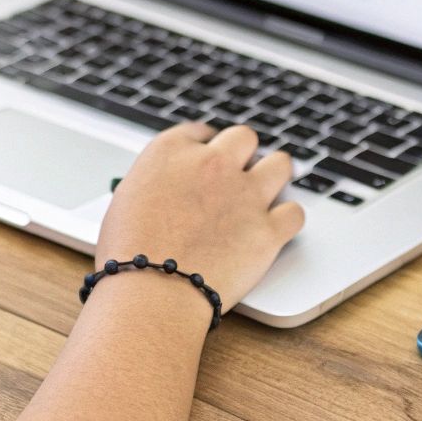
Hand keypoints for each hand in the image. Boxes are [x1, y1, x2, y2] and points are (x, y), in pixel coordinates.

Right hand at [95, 122, 305, 312]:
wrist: (151, 289)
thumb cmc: (129, 251)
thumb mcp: (127, 197)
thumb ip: (156, 180)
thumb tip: (168, 187)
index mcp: (172, 151)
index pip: (200, 132)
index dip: (207, 146)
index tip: (209, 157)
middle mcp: (212, 163)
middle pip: (243, 138)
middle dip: (242, 153)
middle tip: (239, 172)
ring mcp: (244, 194)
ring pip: (280, 164)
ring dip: (274, 175)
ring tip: (268, 190)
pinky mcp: (268, 229)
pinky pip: (294, 212)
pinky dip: (287, 219)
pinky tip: (277, 226)